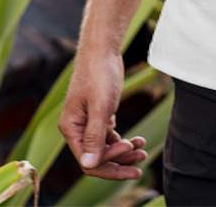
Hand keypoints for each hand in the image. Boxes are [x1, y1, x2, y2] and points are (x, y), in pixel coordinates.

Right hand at [59, 49, 148, 179]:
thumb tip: (88, 166)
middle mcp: (77, 129)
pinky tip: (136, 140)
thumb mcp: (101, 106)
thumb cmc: (100, 73)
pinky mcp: (98, 116)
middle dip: (119, 163)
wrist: (103, 49)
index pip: (88, 160)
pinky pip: (109, 138)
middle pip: (97, 159)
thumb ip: (95, 136)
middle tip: (142, 164)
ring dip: (124, 153)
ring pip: (105, 149)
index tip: (130, 148)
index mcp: (71, 128)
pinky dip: (122, 142)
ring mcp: (87, 123)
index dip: (110, 162)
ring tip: (143, 150)